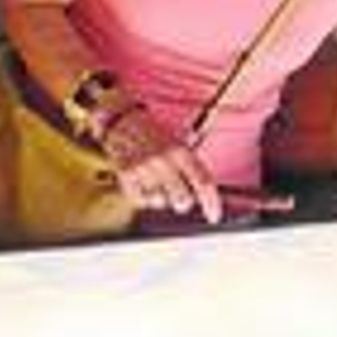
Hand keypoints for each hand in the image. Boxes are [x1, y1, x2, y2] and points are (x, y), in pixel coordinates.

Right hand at [100, 106, 222, 223]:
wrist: (122, 121)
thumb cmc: (152, 134)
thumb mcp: (177, 142)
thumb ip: (191, 166)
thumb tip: (204, 194)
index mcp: (181, 150)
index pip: (203, 182)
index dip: (212, 203)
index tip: (214, 216)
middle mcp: (164, 160)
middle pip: (183, 200)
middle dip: (182, 202)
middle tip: (177, 193)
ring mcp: (144, 168)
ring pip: (161, 202)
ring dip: (160, 198)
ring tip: (155, 180)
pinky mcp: (127, 175)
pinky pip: (142, 201)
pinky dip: (144, 197)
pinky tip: (143, 182)